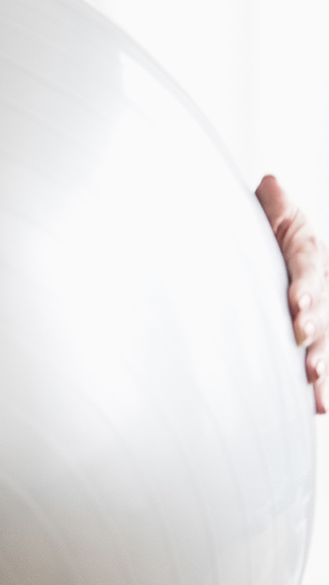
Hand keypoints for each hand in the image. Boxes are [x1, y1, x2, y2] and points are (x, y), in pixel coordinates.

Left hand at [257, 174, 327, 413]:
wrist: (271, 244)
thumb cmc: (268, 227)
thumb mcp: (272, 210)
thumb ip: (274, 203)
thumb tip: (271, 184)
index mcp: (309, 254)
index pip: (309, 270)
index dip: (306, 289)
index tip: (296, 306)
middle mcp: (322, 285)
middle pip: (325, 312)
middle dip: (318, 337)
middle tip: (307, 357)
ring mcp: (322, 312)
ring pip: (327, 341)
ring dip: (323, 366)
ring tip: (315, 388)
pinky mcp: (315, 335)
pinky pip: (323, 357)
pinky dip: (324, 383)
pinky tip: (319, 406)